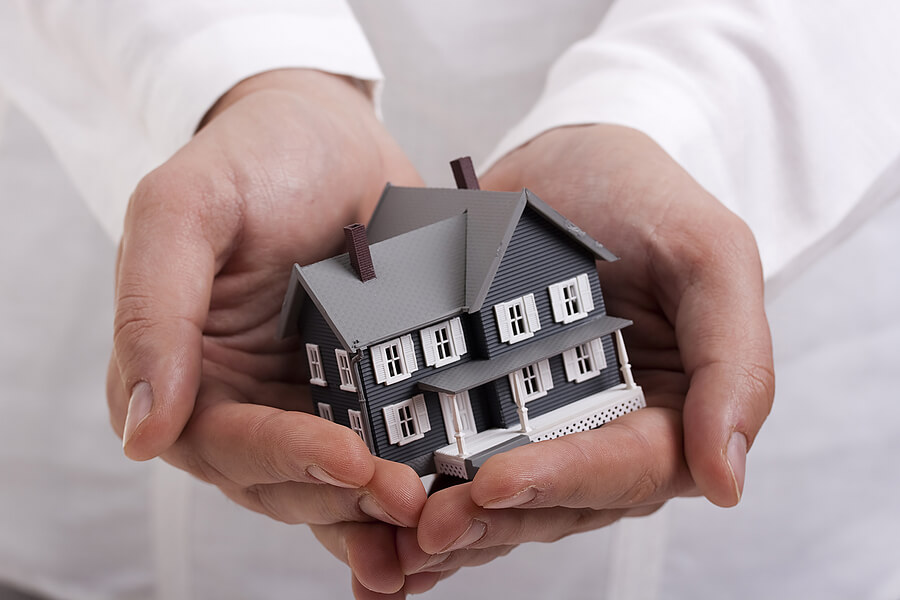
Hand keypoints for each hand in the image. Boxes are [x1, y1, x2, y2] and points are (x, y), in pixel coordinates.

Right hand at [106, 69, 425, 530]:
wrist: (329, 133)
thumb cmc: (251, 157)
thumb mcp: (185, 206)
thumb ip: (153, 309)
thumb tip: (142, 433)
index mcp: (181, 371)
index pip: (226, 440)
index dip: (287, 459)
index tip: (353, 461)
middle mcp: (240, 400)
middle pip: (285, 481)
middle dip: (347, 498)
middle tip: (412, 502)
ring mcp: (305, 401)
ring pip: (334, 485)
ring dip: (380, 515)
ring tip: (437, 527)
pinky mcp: (361, 392)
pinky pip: (381, 452)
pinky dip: (409, 482)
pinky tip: (449, 500)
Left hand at [401, 124, 773, 580]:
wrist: (566, 161)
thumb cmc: (646, 198)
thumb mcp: (711, 255)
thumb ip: (735, 362)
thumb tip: (726, 483)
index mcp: (672, 412)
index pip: (628, 468)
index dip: (565, 481)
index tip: (495, 483)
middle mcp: (606, 433)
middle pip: (558, 502)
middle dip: (493, 520)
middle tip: (425, 528)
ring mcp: (543, 425)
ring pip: (504, 501)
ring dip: (452, 527)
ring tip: (391, 539)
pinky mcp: (487, 408)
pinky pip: (460, 462)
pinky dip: (426, 494)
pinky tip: (376, 519)